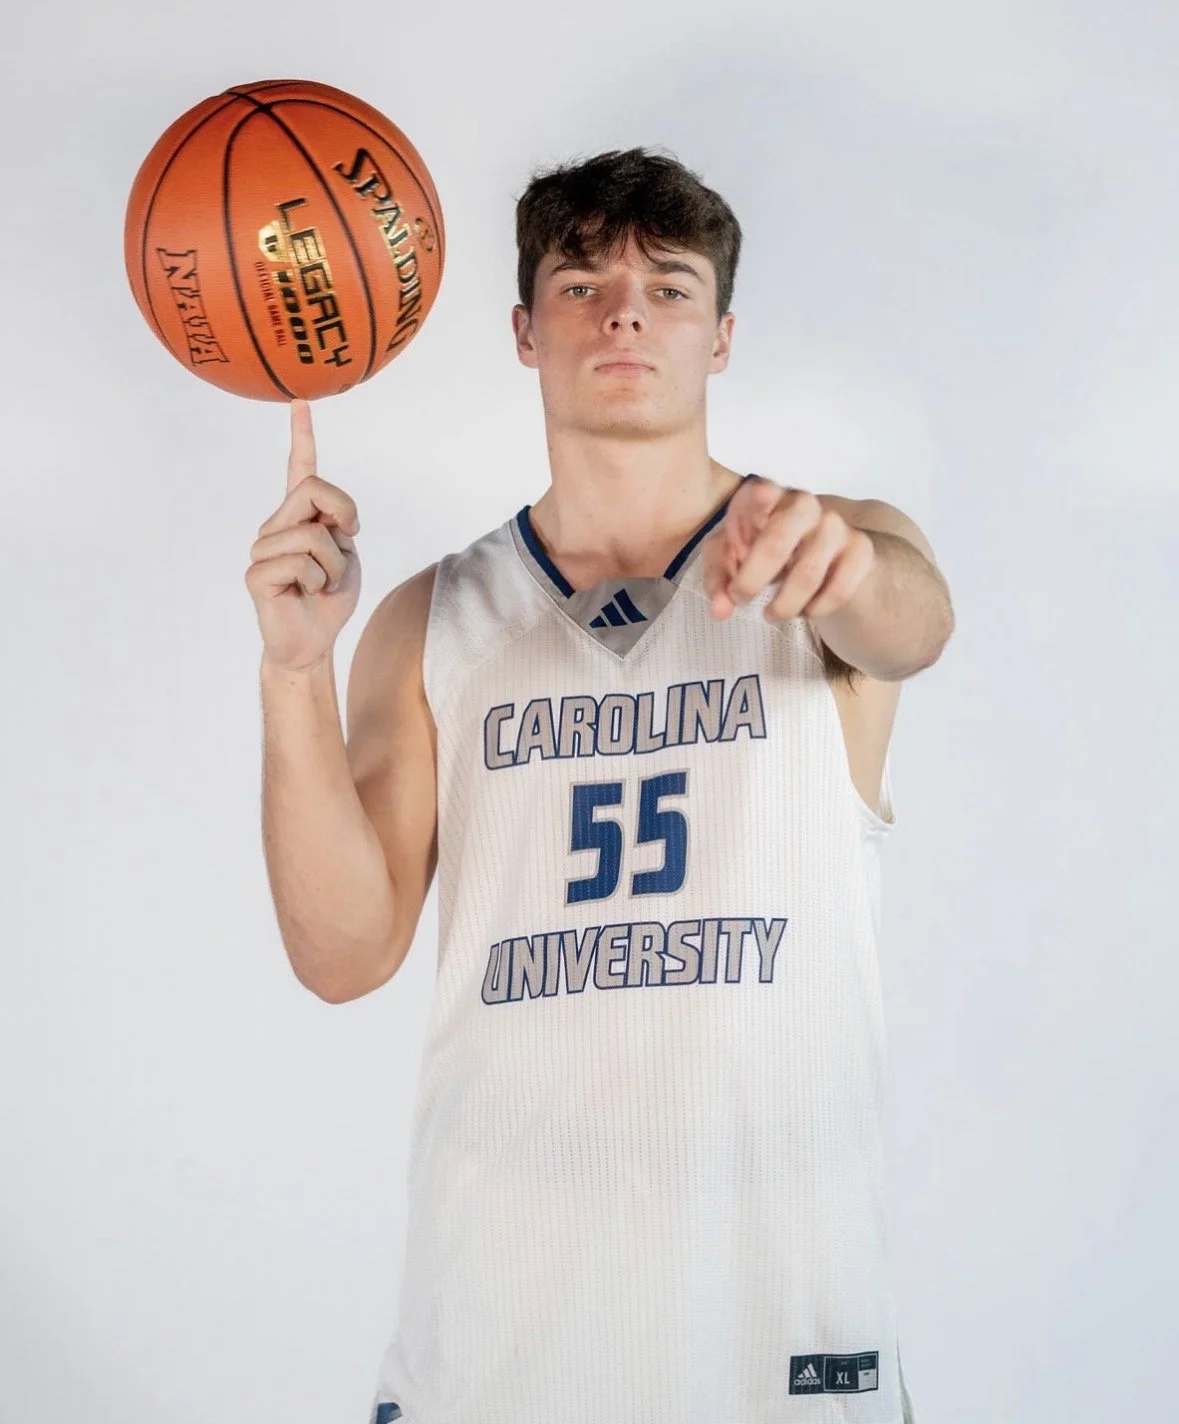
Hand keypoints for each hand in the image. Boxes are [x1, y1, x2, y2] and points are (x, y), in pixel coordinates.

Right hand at [245, 400, 361, 671]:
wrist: (314, 641)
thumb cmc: (330, 598)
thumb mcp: (347, 554)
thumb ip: (336, 524)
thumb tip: (322, 516)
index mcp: (300, 516)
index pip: (300, 470)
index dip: (302, 435)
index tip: (301, 403)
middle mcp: (276, 525)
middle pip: (315, 490)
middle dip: (343, 519)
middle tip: (344, 553)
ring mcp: (262, 547)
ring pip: (314, 536)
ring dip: (334, 567)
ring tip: (320, 585)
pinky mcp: (256, 572)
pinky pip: (301, 563)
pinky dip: (318, 582)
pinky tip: (304, 595)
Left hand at [700, 477, 874, 621]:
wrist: (828, 560)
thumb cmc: (768, 552)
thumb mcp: (733, 560)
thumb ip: (719, 579)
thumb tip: (720, 610)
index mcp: (767, 497)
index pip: (762, 490)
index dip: (759, 496)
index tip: (759, 497)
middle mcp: (803, 504)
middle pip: (777, 541)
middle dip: (752, 579)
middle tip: (742, 599)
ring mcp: (835, 526)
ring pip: (807, 575)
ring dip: (784, 605)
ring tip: (772, 614)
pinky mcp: (860, 550)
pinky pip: (838, 590)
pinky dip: (816, 609)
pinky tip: (806, 609)